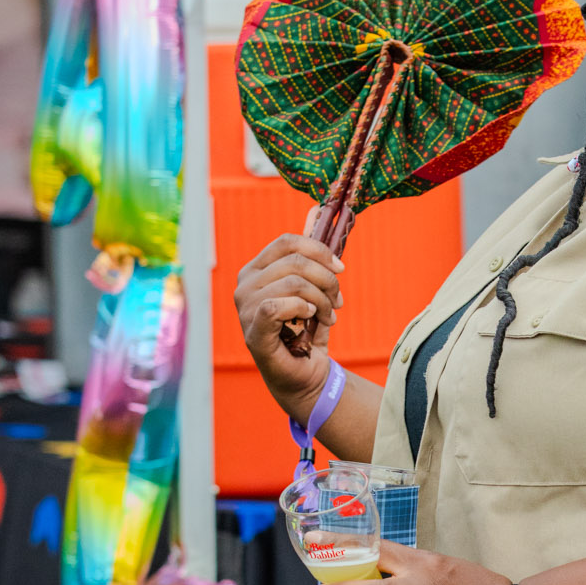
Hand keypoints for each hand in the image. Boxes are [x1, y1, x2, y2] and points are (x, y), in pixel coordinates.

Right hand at [234, 232, 344, 418]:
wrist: (305, 374)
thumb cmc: (306, 330)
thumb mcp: (313, 286)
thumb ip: (311, 251)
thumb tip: (318, 210)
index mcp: (255, 270)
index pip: (287, 242)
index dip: (320, 251)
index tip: (340, 269)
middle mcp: (244, 285)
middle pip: (296, 261)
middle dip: (327, 280)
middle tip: (338, 301)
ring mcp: (245, 308)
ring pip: (295, 283)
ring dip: (323, 300)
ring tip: (329, 316)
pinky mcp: (253, 331)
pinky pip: (279, 306)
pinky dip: (304, 310)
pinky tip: (311, 322)